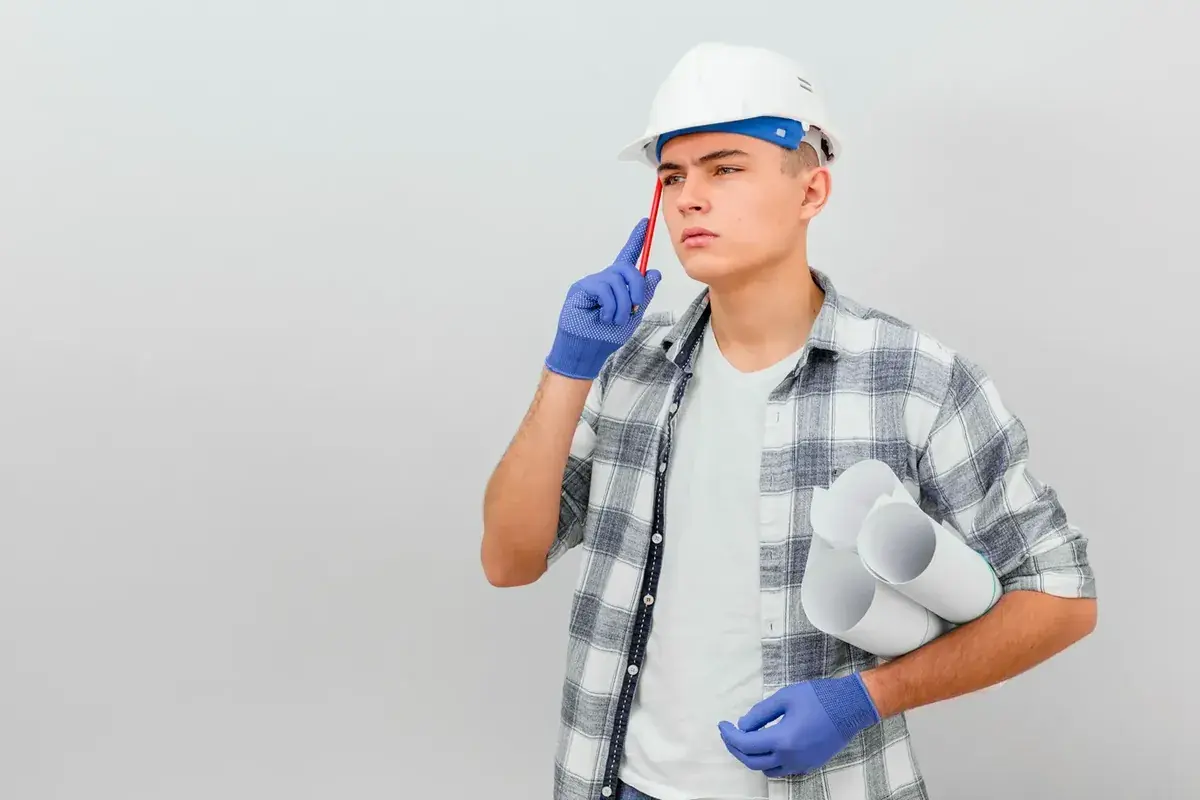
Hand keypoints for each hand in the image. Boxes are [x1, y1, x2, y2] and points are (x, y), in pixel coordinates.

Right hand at [544, 218, 662, 379]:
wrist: (588, 351)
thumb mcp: (633, 315)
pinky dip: (610, 306)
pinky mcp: (581, 289)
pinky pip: (603, 289)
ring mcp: (592, 283)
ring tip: (616, 319)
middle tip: (636, 306)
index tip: (645, 223)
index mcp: (618, 285)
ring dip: (623, 304)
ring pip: (616, 280)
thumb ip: (644, 294)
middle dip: (637, 287)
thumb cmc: (607, 335)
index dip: (636, 240)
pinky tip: (604, 317)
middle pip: (627, 268)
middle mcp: (605, 279)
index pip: (628, 257)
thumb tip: (654, 273)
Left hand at [717, 675, 879, 777]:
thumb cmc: (819, 698)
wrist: (851, 707)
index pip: (746, 744)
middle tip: (728, 733)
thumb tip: (743, 725)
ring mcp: (801, 764)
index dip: (730, 735)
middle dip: (735, 748)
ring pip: (767, 770)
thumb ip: (760, 713)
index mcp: (782, 740)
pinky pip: (782, 769)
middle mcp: (790, 758)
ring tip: (746, 738)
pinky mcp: (810, 765)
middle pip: (752, 761)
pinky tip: (767, 744)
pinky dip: (769, 761)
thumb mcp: (785, 697)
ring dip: (752, 757)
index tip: (722, 724)